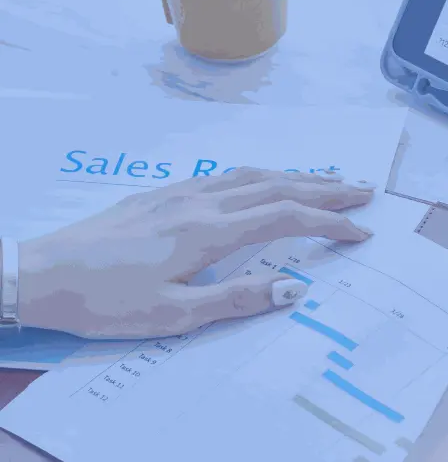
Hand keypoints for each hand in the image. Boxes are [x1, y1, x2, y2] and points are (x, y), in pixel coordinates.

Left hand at [17, 168, 375, 338]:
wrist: (39, 272)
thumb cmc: (104, 301)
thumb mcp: (171, 315)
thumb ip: (236, 299)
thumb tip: (293, 287)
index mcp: (209, 231)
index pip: (287, 217)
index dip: (329, 223)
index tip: (361, 232)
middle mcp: (203, 201)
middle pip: (280, 186)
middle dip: (327, 189)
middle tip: (365, 191)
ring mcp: (182, 191)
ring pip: (255, 174)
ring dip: (299, 177)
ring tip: (330, 181)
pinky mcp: (164, 193)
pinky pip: (229, 174)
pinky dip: (264, 174)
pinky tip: (266, 181)